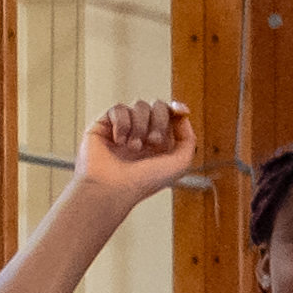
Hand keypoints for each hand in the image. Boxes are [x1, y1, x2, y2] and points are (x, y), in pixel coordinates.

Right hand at [73, 95, 197, 211]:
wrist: (114, 187)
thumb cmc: (145, 181)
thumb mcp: (180, 164)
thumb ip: (189, 139)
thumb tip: (181, 115)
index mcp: (161, 143)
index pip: (171, 115)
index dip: (177, 109)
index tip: (181, 110)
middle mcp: (142, 134)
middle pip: (158, 106)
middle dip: (160, 122)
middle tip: (153, 142)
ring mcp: (123, 128)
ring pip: (139, 106)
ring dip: (141, 127)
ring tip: (134, 148)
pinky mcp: (104, 124)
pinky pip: (119, 108)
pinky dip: (123, 125)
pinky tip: (119, 142)